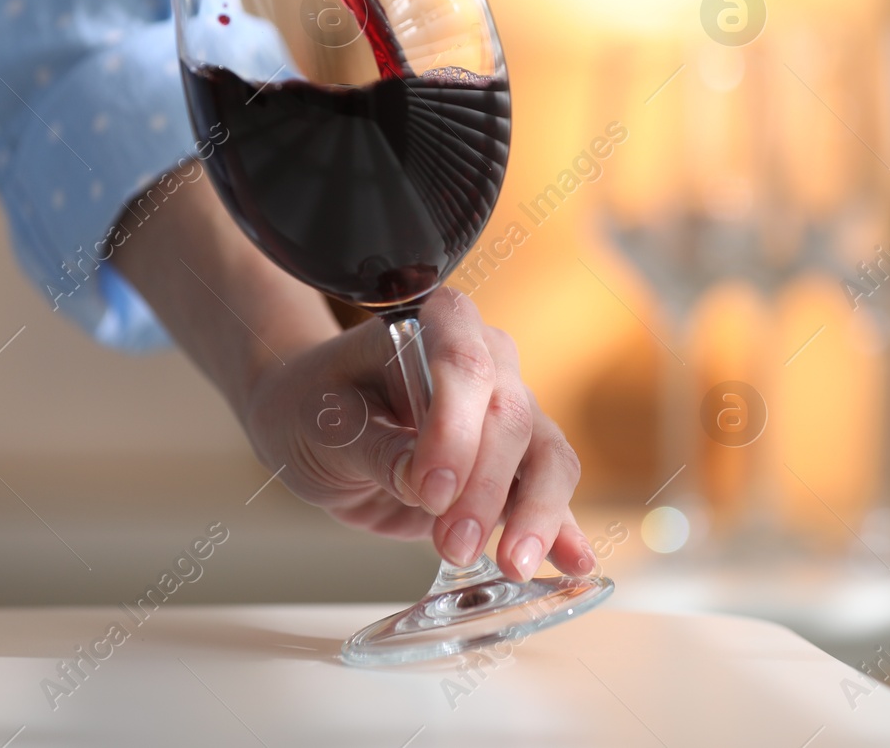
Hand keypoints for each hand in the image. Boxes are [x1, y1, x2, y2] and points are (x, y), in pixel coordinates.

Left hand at [111, 179, 593, 580]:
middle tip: (450, 544)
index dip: (456, 430)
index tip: (429, 489)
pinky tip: (574, 563)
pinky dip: (563, 529)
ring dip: (535, 514)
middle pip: (512, 417)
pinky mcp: (513, 467)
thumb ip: (377, 449)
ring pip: (548, 456)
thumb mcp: (326, 423)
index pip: (464, 365)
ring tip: (512, 565)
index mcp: (438, 324)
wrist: (317, 424)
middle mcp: (487, 360)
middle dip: (486, 488)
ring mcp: (508, 413)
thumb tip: (429, 485)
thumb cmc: (315, 404)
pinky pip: (547, 494)